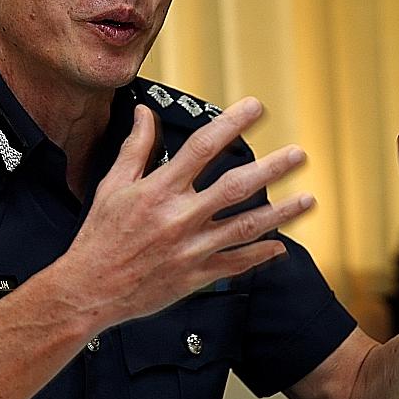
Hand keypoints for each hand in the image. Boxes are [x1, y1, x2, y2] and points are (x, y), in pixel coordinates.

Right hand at [52, 97, 314, 331]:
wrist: (90, 289)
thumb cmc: (99, 236)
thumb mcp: (112, 185)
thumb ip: (135, 147)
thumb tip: (145, 112)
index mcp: (159, 191)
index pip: (202, 148)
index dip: (231, 124)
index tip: (254, 108)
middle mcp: (179, 218)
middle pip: (235, 187)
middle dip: (271, 168)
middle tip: (298, 154)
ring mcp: (190, 249)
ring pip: (245, 227)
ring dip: (281, 213)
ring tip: (307, 199)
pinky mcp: (195, 276)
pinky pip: (236, 263)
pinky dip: (261, 255)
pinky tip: (281, 246)